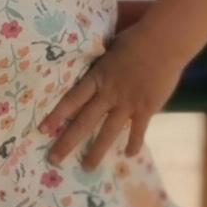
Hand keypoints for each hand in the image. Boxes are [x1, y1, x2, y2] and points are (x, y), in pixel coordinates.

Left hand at [39, 31, 184, 168]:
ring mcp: (127, 103)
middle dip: (68, 142)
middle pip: (84, 122)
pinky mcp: (146, 108)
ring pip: (108, 132)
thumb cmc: (136, 38)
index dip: (56, 115)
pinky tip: (129, 155)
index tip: (42, 130)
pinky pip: (138, 131)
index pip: (71, 100)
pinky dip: (133, 144)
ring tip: (87, 168)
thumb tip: (90, 64)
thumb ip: (100, 63)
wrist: (164, 41)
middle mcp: (108, 93)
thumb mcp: (109, 48)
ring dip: (96, 152)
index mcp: (97, 77)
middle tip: (54, 159)